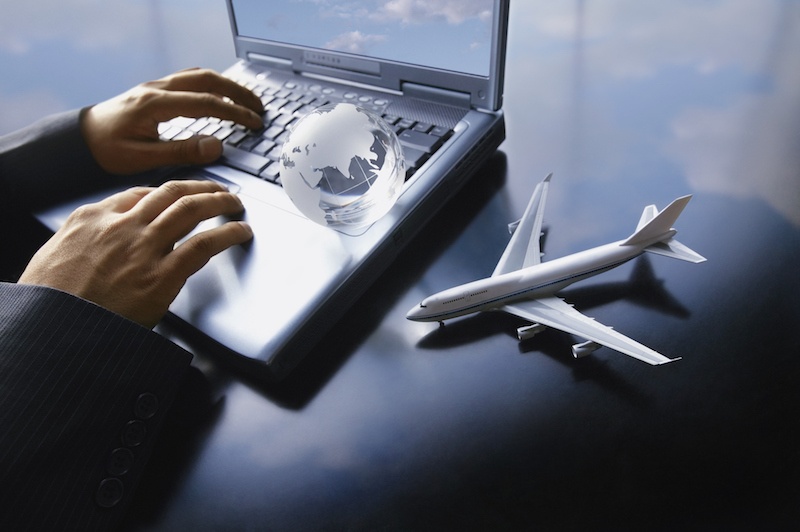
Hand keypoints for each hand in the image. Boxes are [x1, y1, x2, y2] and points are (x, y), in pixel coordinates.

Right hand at [18, 180, 252, 327]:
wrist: (52, 328)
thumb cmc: (51, 300)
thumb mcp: (55, 255)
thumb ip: (85, 242)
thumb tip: (101, 244)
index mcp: (91, 218)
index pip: (139, 193)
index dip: (167, 192)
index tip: (181, 194)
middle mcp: (121, 226)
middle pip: (170, 193)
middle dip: (199, 187)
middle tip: (217, 189)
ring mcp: (143, 249)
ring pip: (190, 210)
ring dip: (219, 202)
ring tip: (235, 203)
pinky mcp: (161, 276)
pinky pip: (202, 246)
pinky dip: (227, 234)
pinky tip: (240, 232)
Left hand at [81, 68, 263, 174]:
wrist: (79, 139)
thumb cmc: (106, 151)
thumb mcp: (142, 158)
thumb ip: (181, 152)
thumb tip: (216, 145)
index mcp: (155, 104)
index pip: (206, 102)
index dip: (234, 112)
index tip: (254, 123)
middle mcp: (157, 89)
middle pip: (207, 79)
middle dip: (238, 92)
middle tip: (259, 109)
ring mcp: (156, 87)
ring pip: (199, 76)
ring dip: (227, 86)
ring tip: (246, 102)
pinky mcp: (154, 91)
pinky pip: (189, 80)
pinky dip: (211, 85)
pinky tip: (220, 97)